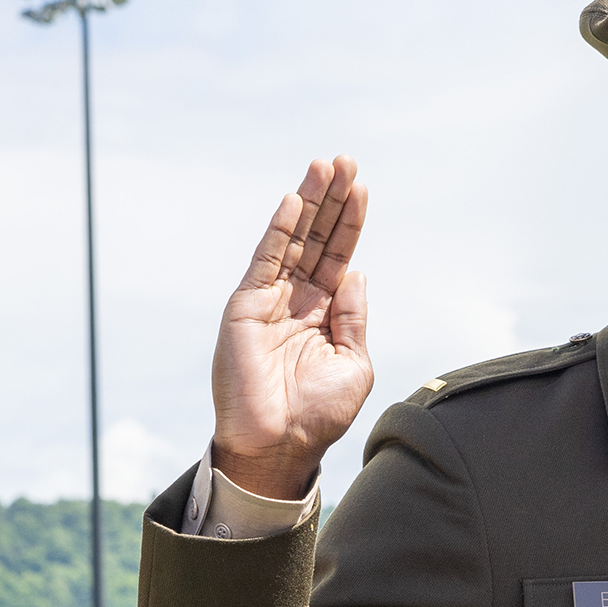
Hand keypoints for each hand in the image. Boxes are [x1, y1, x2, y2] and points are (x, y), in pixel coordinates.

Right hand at [212, 158, 372, 498]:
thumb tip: (357, 273)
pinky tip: (294, 201)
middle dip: (331, 200)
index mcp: (324, 313)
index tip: (361, 187)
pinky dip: (280, 230)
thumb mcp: (354, 363)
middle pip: (316, 239)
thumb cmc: (318, 415)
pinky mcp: (246, 307)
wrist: (281, 445)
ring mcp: (269, 301)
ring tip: (324, 166)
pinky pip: (266, 260)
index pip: (338, 256)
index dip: (349, 222)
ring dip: (308, 202)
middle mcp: (296, 301)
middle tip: (346, 161)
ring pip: (292, 241)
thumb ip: (353, 317)